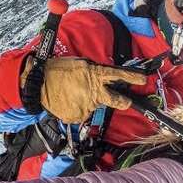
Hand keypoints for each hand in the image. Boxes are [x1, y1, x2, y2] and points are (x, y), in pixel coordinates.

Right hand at [21, 58, 146, 122]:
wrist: (38, 84)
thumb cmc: (58, 71)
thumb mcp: (80, 65)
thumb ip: (95, 72)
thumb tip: (104, 78)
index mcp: (94, 75)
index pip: (118, 75)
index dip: (132, 78)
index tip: (143, 79)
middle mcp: (94, 92)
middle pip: (115, 100)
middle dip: (123, 101)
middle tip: (125, 101)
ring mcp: (86, 106)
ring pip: (94, 106)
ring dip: (88, 101)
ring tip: (73, 94)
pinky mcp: (78, 117)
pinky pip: (82, 114)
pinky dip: (77, 109)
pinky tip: (68, 101)